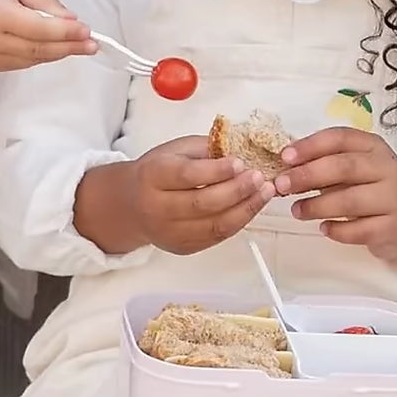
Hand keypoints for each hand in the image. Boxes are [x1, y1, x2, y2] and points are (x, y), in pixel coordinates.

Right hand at [0, 0, 93, 73]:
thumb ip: (44, 1)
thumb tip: (71, 21)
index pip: (39, 29)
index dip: (66, 33)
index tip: (88, 31)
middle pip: (39, 49)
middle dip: (69, 47)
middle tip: (93, 44)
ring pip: (34, 59)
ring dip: (59, 52)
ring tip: (79, 44)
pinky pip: (24, 63)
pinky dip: (42, 55)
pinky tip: (53, 46)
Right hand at [74, 136, 274, 257]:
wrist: (131, 206)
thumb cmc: (156, 173)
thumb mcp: (174, 150)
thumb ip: (204, 149)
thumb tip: (240, 150)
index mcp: (152, 176)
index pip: (187, 176)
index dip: (216, 171)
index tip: (240, 162)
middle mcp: (157, 208)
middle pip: (202, 203)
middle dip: (237, 190)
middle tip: (259, 177)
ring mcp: (170, 232)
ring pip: (214, 225)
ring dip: (246, 208)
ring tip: (265, 192)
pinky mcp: (182, 247)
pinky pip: (217, 237)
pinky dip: (239, 221)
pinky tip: (252, 206)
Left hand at [277, 127, 396, 276]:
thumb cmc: (372, 189)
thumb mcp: (353, 169)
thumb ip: (323, 164)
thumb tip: (284, 167)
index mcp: (372, 147)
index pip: (340, 138)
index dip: (310, 146)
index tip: (284, 156)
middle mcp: (385, 169)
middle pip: (344, 167)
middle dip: (308, 175)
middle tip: (281, 185)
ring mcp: (391, 199)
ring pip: (350, 201)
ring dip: (317, 206)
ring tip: (297, 210)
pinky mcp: (390, 228)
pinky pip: (358, 230)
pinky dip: (336, 230)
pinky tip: (324, 228)